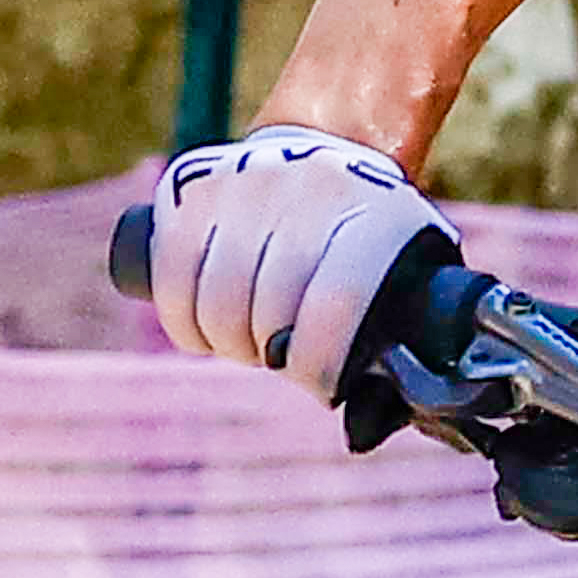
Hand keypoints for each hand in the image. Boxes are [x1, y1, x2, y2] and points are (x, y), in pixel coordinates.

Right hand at [149, 130, 442, 409]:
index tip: (318, 383)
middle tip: (276, 355)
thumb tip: (358, 435)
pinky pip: (169, 270)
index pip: (337, 302)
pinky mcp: (192, 184)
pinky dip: (181, 318)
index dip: (318, 363)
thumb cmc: (372, 242)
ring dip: (224, 341)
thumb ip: (398, 357)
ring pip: (214, 296)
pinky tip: (200, 331)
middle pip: (267, 307)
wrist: (332, 142)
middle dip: (268, 353)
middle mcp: (310, 190)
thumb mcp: (408, 278)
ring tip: (243, 342)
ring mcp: (246, 181)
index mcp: (376, 216)